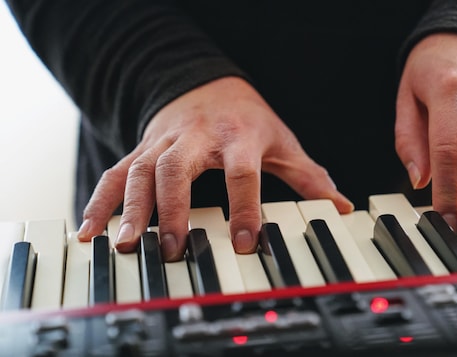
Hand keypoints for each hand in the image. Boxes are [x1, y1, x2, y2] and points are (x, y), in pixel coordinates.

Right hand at [77, 76, 352, 260]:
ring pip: (140, 171)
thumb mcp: (282, 142)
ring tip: (127, 245)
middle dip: (174, 209)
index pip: (242, 173)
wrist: (208, 84)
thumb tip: (341, 205)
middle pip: (178, 168)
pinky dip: (100, 202)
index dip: (245, 207)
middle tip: (175, 248)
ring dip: (131, 209)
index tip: (244, 242)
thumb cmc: (249, 118)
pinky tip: (90, 231)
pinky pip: (116, 174)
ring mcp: (164, 142)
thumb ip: (308, 176)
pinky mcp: (142, 149)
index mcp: (237, 136)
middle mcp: (196, 138)